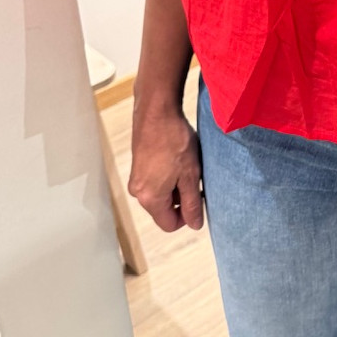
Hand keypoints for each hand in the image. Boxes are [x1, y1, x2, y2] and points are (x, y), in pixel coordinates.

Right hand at [128, 103, 204, 232]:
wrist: (157, 111)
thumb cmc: (174, 141)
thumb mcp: (190, 175)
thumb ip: (192, 203)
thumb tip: (195, 225)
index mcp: (150, 199)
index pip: (169, 224)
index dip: (188, 217)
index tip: (199, 199)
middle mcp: (138, 192)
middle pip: (164, 209)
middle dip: (182, 199)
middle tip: (196, 178)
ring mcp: (136, 178)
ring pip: (161, 194)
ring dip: (176, 185)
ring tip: (187, 166)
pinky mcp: (138, 165)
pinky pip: (155, 180)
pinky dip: (168, 175)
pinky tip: (178, 158)